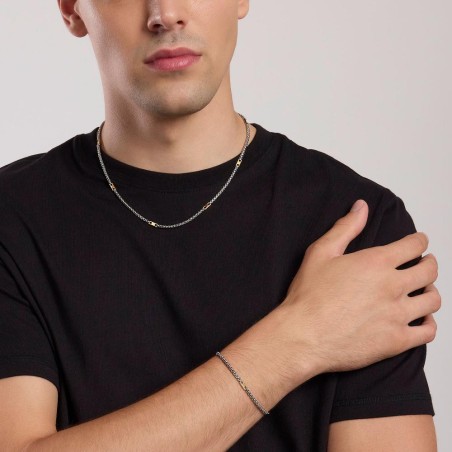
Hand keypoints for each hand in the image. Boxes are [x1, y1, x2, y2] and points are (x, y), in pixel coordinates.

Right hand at [275, 200, 439, 383]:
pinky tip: (421, 320)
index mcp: (376, 262)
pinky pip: (428, 332)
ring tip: (423, 291)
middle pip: (429, 271)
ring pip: (433, 300)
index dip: (420, 241)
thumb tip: (361, 207)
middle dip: (430, 263)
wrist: (303, 336)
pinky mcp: (396, 341)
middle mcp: (392, 286)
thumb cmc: (308, 296)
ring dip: (431, 292)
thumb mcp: (321, 252)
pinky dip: (430, 324)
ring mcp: (397, 315)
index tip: (419, 242)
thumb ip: (345, 228)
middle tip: (425, 264)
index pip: (414, 245)